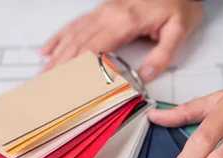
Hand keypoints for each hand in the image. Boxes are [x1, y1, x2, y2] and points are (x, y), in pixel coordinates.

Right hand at [39, 0, 202, 81]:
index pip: (95, 49)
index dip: (78, 69)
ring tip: (44, 74)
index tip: (68, 85)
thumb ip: (162, 55)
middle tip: (47, 86)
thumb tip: (145, 76)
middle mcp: (109, 14)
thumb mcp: (178, 32)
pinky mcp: (103, 9)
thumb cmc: (178, 6)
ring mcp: (103, 10)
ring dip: (57, 56)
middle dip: (61, 66)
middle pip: (78, 44)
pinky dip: (59, 37)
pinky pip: (76, 23)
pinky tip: (48, 49)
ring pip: (72, 34)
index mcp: (125, 21)